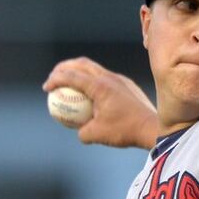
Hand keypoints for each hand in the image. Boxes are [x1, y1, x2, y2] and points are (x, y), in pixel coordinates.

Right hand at [43, 57, 158, 148]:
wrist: (152, 127)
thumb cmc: (125, 130)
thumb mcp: (96, 135)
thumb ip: (81, 131)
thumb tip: (76, 129)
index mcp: (99, 86)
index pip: (71, 76)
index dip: (55, 79)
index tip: (47, 88)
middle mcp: (109, 78)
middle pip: (81, 64)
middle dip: (64, 68)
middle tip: (53, 78)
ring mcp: (119, 79)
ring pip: (94, 68)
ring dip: (79, 72)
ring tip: (69, 83)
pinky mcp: (126, 84)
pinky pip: (105, 77)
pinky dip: (92, 80)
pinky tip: (90, 93)